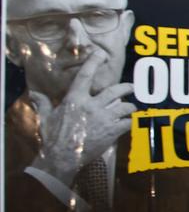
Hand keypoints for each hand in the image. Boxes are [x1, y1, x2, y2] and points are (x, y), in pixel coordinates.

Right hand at [29, 50, 136, 185]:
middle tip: (130, 87)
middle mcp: (92, 106)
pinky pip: (127, 122)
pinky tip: (128, 123)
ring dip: (129, 107)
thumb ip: (43, 104)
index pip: (85, 76)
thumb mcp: (46, 118)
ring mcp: (104, 118)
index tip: (101, 54)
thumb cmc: (53, 138)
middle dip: (126, 87)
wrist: (62, 158)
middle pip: (115, 91)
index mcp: (75, 100)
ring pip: (125, 107)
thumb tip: (34, 95)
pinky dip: (129, 122)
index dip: (94, 62)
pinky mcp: (112, 131)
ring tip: (131, 108)